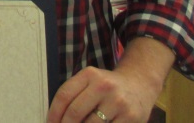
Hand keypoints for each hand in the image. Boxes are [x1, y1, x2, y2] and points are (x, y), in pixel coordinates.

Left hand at [46, 38, 171, 122]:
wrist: (140, 84)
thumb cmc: (107, 86)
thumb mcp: (90, 81)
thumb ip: (74, 94)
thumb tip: (56, 118)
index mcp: (90, 74)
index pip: (64, 95)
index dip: (53, 113)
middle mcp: (104, 86)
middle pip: (75, 112)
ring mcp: (119, 103)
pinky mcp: (131, 118)